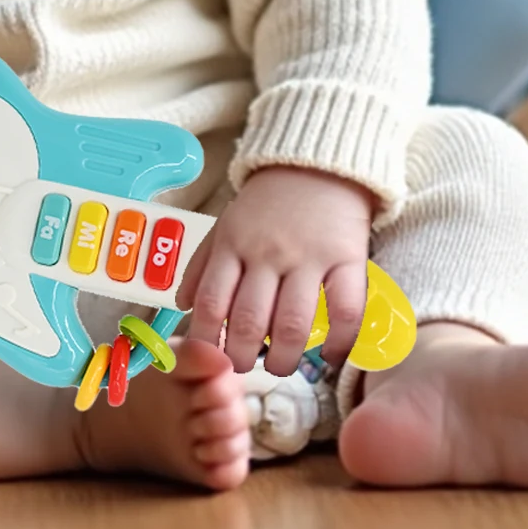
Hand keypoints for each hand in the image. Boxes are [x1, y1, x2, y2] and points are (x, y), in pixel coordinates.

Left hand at [177, 166, 377, 374]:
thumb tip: (181, 306)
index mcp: (233, 244)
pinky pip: (345, 311)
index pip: (212, 302)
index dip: (208, 339)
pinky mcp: (347, 258)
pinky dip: (337, 342)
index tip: (211, 356)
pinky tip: (328, 355)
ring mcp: (308, 257)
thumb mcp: (225, 224)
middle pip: (250, 322)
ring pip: (293, 325)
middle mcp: (267, 253)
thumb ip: (202, 265)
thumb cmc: (267, 202)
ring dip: (284, 358)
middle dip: (243, 357)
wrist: (317, 162)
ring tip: (281, 365)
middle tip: (245, 366)